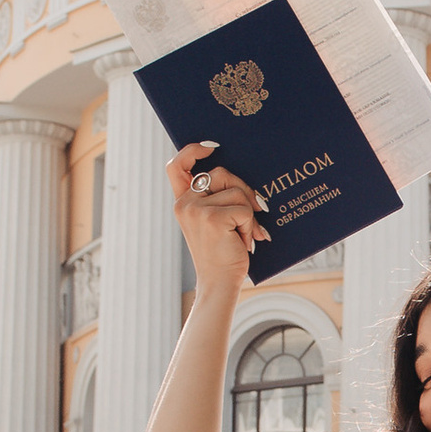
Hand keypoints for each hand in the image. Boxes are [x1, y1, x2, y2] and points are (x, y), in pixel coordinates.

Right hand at [168, 142, 265, 295]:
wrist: (219, 283)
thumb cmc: (222, 253)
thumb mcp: (214, 222)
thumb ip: (216, 199)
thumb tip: (242, 180)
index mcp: (182, 202)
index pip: (176, 166)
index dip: (192, 151)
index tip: (213, 147)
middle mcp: (185, 203)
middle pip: (221, 173)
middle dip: (243, 190)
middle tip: (254, 210)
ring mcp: (196, 209)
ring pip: (236, 191)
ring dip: (248, 214)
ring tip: (243, 235)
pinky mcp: (212, 217)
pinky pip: (244, 208)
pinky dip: (251, 225)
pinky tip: (245, 241)